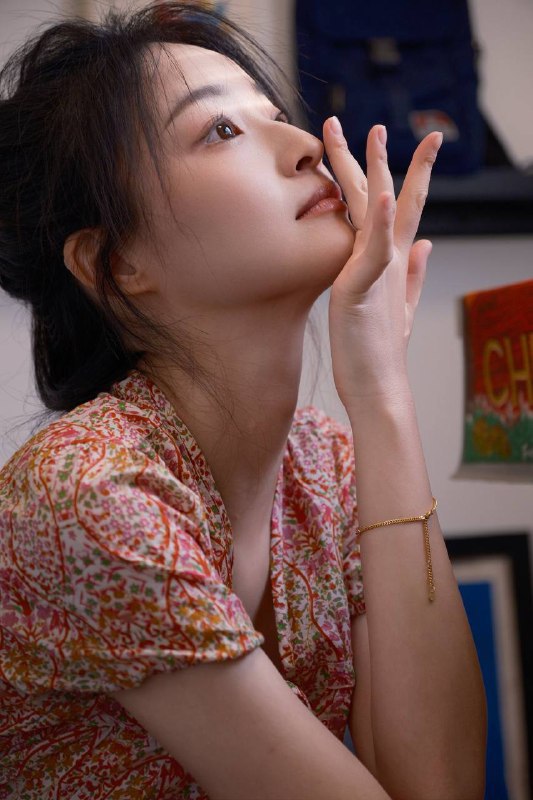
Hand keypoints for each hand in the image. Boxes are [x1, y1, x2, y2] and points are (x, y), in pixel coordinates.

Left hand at [324, 119, 441, 404]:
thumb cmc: (380, 350)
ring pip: (377, 212)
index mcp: (394, 262)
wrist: (378, 387)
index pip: (402, 208)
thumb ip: (415, 273)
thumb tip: (428, 245)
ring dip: (377, 171)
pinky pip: (372, 251)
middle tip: (376, 124)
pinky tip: (383, 196)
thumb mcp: (400, 305)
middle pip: (389, 198)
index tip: (421, 144)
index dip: (411, 174)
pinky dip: (379, 222)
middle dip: (384, 158)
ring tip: (373, 134)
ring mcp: (378, 271)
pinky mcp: (362, 288)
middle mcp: (389, 259)